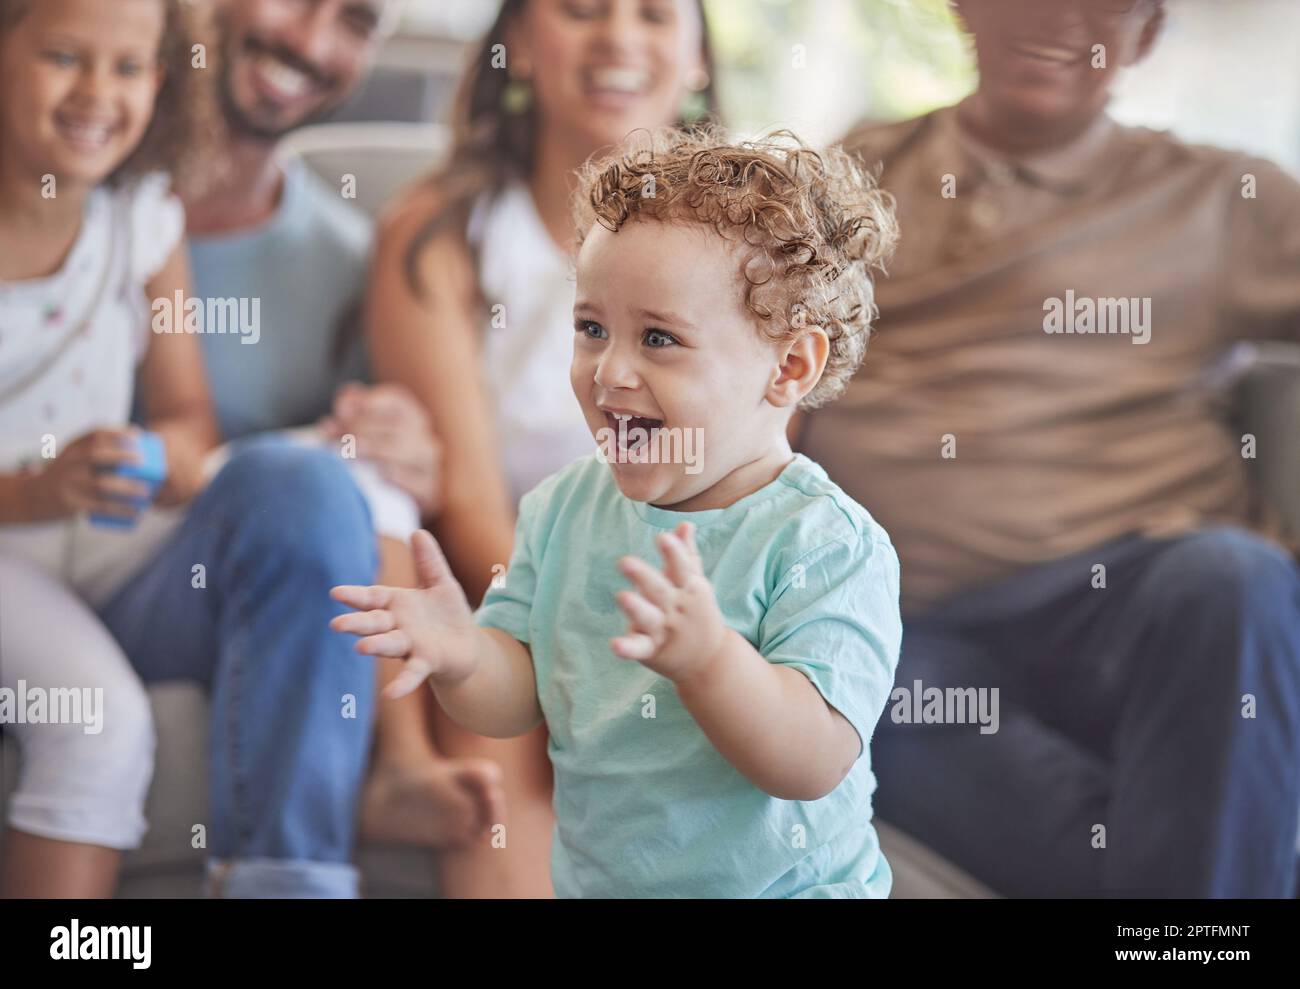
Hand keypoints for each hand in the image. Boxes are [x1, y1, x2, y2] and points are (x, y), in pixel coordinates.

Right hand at [24, 428, 150, 522]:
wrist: (32, 497)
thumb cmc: (66, 476)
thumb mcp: (73, 459)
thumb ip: (97, 454)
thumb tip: (140, 455)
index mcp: (73, 448)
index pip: (95, 433)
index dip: (118, 432)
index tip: (138, 435)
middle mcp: (69, 462)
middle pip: (97, 455)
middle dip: (122, 455)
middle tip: (143, 460)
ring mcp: (69, 482)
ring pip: (102, 483)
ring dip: (127, 488)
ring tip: (146, 491)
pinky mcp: (71, 502)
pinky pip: (100, 505)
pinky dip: (121, 509)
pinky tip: (136, 511)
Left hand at [320, 382, 442, 516]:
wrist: (397, 499)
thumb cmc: (373, 458)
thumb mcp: (362, 428)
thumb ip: (352, 409)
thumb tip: (345, 402)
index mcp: (410, 415)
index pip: (395, 401)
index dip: (367, 404)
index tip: (339, 412)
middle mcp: (423, 436)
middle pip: (396, 425)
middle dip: (360, 428)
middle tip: (330, 436)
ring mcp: (429, 464)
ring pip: (407, 450)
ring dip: (374, 450)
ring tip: (347, 453)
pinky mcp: (430, 491)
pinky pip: (419, 483)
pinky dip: (399, 478)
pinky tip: (377, 476)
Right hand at [331, 530, 478, 697]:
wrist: (468, 646)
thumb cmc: (448, 614)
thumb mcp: (441, 582)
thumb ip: (429, 560)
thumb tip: (418, 531)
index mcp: (397, 604)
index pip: (372, 598)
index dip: (355, 596)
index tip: (335, 593)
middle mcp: (399, 626)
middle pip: (375, 623)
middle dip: (358, 623)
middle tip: (336, 624)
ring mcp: (411, 646)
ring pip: (390, 645)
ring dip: (376, 646)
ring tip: (361, 648)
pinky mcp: (427, 662)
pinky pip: (412, 673)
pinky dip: (402, 683)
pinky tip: (391, 694)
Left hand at [612, 522, 727, 682]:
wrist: (711, 660)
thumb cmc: (698, 613)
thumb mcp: (696, 584)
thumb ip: (686, 554)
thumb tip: (684, 523)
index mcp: (688, 589)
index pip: (681, 568)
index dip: (673, 553)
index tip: (662, 538)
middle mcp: (676, 608)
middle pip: (660, 590)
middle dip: (644, 576)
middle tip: (624, 562)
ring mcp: (664, 630)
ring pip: (648, 618)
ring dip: (636, 608)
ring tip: (622, 596)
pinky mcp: (652, 650)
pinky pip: (639, 648)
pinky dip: (628, 647)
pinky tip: (615, 644)